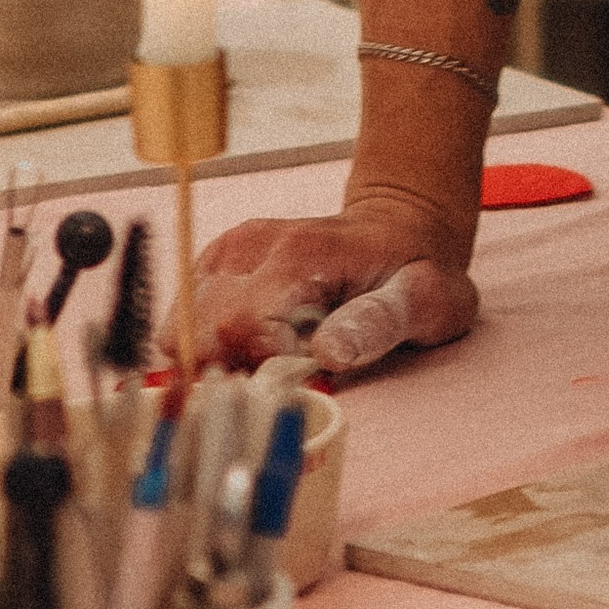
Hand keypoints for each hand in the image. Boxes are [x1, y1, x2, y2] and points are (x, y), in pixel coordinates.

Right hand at [190, 190, 480, 376]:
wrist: (397, 229)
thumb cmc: (415, 272)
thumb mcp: (427, 299)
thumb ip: (380, 323)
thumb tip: (329, 352)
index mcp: (298, 256)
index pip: (242, 329)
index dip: (264, 370)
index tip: (303, 379)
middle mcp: (251, 247)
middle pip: (202, 331)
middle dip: (234, 369)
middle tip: (285, 374)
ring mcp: (228, 252)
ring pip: (181, 328)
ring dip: (217, 359)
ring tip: (273, 358)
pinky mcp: (216, 262)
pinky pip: (185, 319)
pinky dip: (209, 344)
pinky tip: (255, 346)